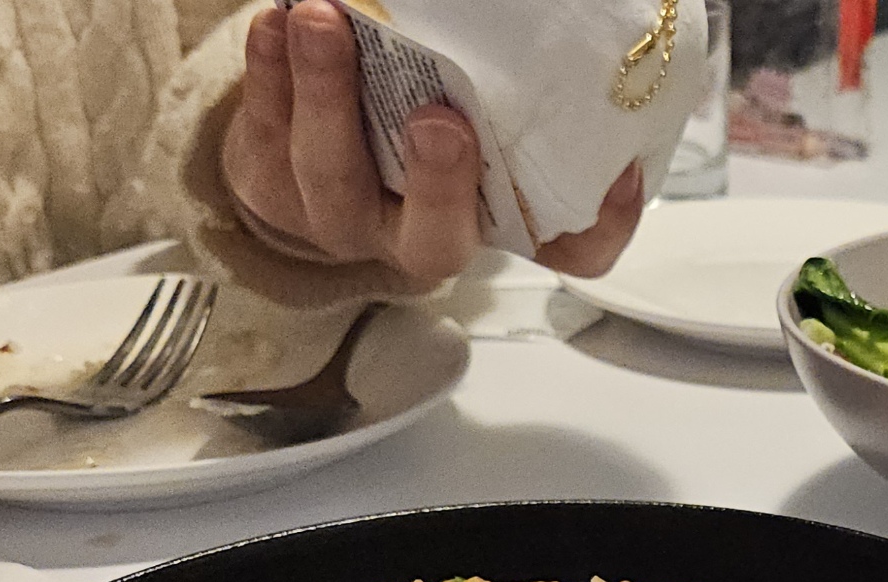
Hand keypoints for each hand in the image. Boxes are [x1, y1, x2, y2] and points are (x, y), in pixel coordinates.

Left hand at [222, 3, 646, 283]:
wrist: (316, 153)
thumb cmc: (421, 128)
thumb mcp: (490, 116)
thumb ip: (532, 89)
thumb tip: (596, 44)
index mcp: (495, 225)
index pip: (573, 252)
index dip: (604, 224)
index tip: (619, 172)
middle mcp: (420, 239)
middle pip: (438, 238)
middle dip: (437, 182)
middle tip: (436, 116)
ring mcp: (339, 221)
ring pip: (332, 180)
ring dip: (326, 96)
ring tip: (322, 21)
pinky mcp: (270, 187)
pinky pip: (267, 135)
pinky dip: (269, 73)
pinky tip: (278, 24)